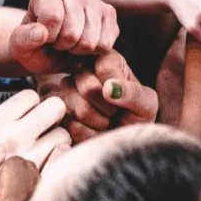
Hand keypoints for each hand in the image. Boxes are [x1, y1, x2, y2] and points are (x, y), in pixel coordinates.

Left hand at [9, 0, 118, 73]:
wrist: (51, 49)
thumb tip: (42, 33)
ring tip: (69, 44)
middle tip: (57, 43)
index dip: (48, 37)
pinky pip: (105, 43)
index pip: (53, 17)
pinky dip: (94, 52)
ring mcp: (94, 0)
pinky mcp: (109, 13)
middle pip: (72, 32)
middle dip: (63, 46)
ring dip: (78, 50)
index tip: (44, 37)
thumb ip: (23, 39)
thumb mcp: (19, 46)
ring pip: (90, 40)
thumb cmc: (34, 44)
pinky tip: (83, 44)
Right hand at [44, 49, 158, 142]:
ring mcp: (64, 90)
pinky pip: (71, 126)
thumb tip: (109, 89)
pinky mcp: (54, 111)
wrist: (122, 141)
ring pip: (80, 109)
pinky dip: (89, 135)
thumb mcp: (147, 104)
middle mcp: (81, 69)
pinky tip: (93, 131)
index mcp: (105, 58)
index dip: (119, 90)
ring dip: (100, 124)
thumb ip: (134, 93)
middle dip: (108, 109)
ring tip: (105, 122)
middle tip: (115, 113)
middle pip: (89, 88)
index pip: (105, 68)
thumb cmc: (136, 117)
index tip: (125, 97)